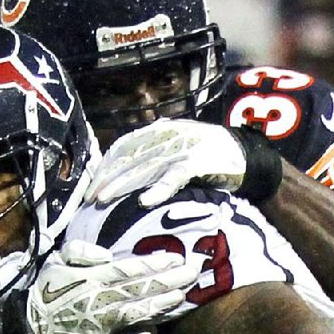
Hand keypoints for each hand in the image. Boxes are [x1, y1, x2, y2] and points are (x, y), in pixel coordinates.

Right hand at [27, 239, 198, 333]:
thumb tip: (108, 254)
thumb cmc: (47, 291)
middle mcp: (100, 301)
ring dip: (162, 305)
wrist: (32, 329)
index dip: (154, 264)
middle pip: (141, 290)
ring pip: (139, 314)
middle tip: (193, 273)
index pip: (129, 269)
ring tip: (183, 296)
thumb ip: (81, 251)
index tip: (176, 258)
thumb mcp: (57, 261)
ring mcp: (102, 326)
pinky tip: (156, 329)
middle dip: (169, 281)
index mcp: (91, 279)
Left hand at [84, 118, 247, 206]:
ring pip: (146, 166)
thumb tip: (119, 176)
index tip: (90, 188)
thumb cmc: (204, 157)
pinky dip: (160, 188)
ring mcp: (183, 146)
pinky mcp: (199, 161)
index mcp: (157, 131)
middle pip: (129, 158)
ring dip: (123, 184)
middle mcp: (167, 135)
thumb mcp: (173, 152)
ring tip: (105, 200)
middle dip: (107, 179)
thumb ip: (150, 159)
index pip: (122, 148)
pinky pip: (175, 175)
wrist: (243, 154)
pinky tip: (145, 201)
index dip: (105, 167)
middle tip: (91, 199)